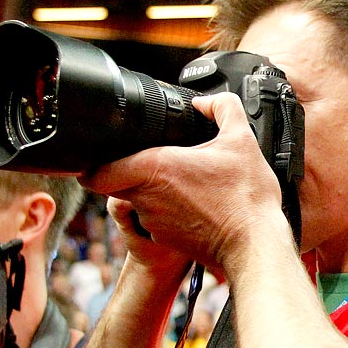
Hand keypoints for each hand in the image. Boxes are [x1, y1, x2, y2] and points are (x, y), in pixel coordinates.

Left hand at [85, 94, 291, 272]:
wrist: (254, 245)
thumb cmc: (246, 198)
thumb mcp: (242, 140)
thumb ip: (223, 108)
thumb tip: (206, 102)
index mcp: (156, 168)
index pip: (97, 172)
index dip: (93, 165)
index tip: (102, 157)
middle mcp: (146, 198)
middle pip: (118, 183)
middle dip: (131, 172)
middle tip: (157, 163)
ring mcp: (153, 223)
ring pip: (137, 202)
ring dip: (151, 193)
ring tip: (184, 185)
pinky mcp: (165, 241)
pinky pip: (154, 221)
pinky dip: (167, 212)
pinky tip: (194, 205)